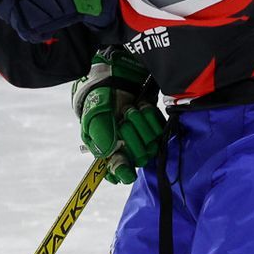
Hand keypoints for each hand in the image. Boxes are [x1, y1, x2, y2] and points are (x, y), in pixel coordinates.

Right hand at [72, 50, 167, 184]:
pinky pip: (159, 127)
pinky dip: (148, 114)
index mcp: (110, 152)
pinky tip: (140, 106)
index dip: (124, 172)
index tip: (128, 172)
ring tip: (128, 110)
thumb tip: (108, 153)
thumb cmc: (100, 103)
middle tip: (122, 121)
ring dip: (139, 122)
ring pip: (151, 142)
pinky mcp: (155, 126)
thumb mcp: (94, 119)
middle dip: (131, 136)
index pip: (119, 173)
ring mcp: (143, 139)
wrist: (114, 80)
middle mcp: (129, 149)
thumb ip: (100, 137)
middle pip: (139, 157)